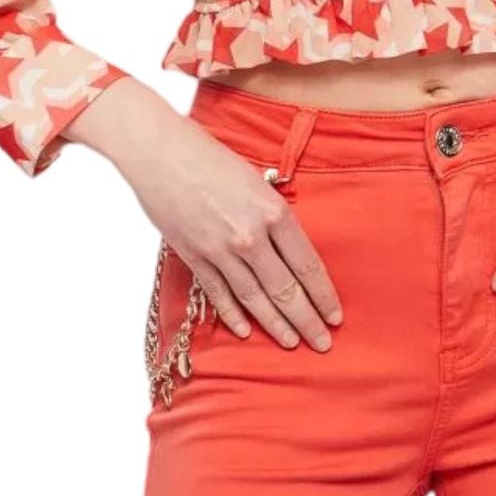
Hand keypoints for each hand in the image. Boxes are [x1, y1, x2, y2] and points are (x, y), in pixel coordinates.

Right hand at [109, 91, 343, 351]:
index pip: (308, 265)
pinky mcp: (195, 258)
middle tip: (322, 344)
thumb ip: (273, 215)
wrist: (160, 152)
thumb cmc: (211, 155)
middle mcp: (252, 237)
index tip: (335, 316)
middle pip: (286, 290)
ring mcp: (221, 251)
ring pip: (256, 299)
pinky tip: (247, 331)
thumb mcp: (256, 179)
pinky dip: (234, 315)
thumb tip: (288, 245)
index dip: (323, 295)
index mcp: (274, 212)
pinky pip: (220, 294)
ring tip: (292, 342)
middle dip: (307, 320)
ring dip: (276, 325)